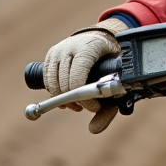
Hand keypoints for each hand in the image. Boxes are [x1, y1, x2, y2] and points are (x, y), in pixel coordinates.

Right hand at [43, 19, 124, 133]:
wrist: (100, 35)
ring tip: (77, 104)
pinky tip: (66, 98)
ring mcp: (58, 50)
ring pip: (53, 84)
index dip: (84, 99)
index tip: (95, 106)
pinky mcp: (51, 54)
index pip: (78, 79)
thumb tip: (94, 130)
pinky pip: (47, 79)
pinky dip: (55, 93)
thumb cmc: (112, 57)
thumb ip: (110, 105)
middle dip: (76, 102)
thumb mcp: (118, 75)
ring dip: (64, 100)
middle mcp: (71, 46)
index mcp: (90, 47)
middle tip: (87, 107)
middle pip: (65, 84)